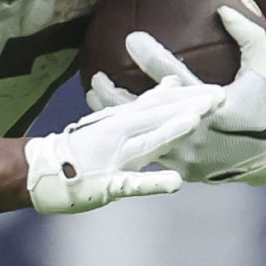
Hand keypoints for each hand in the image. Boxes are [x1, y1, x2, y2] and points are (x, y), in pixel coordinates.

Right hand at [24, 76, 223, 213]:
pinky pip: (133, 183)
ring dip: (171, 131)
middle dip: (190, 106)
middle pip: (160, 116)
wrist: (45, 170)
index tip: (218, 89)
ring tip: (196, 121)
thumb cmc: (86, 148)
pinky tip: (175, 182)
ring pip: (149, 141)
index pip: (160, 103)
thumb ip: (147, 104)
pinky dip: (154, 182)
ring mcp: (115, 157)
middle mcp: (121, 133)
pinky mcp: (109, 183)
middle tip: (220, 97)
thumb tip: (173, 82)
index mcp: (125, 120)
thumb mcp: (118, 121)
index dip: (189, 95)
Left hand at [89, 6, 265, 184]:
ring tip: (92, 92)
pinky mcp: (180, 166)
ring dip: (114, 113)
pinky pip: (146, 146)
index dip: (152, 58)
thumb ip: (247, 36)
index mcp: (217, 105)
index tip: (130, 38)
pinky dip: (126, 130)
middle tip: (98, 72)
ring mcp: (188, 154)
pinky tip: (104, 115)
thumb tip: (222, 7)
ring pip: (142, 133)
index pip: (177, 77)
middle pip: (149, 111)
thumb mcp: (265, 68)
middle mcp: (198, 131)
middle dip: (118, 92)